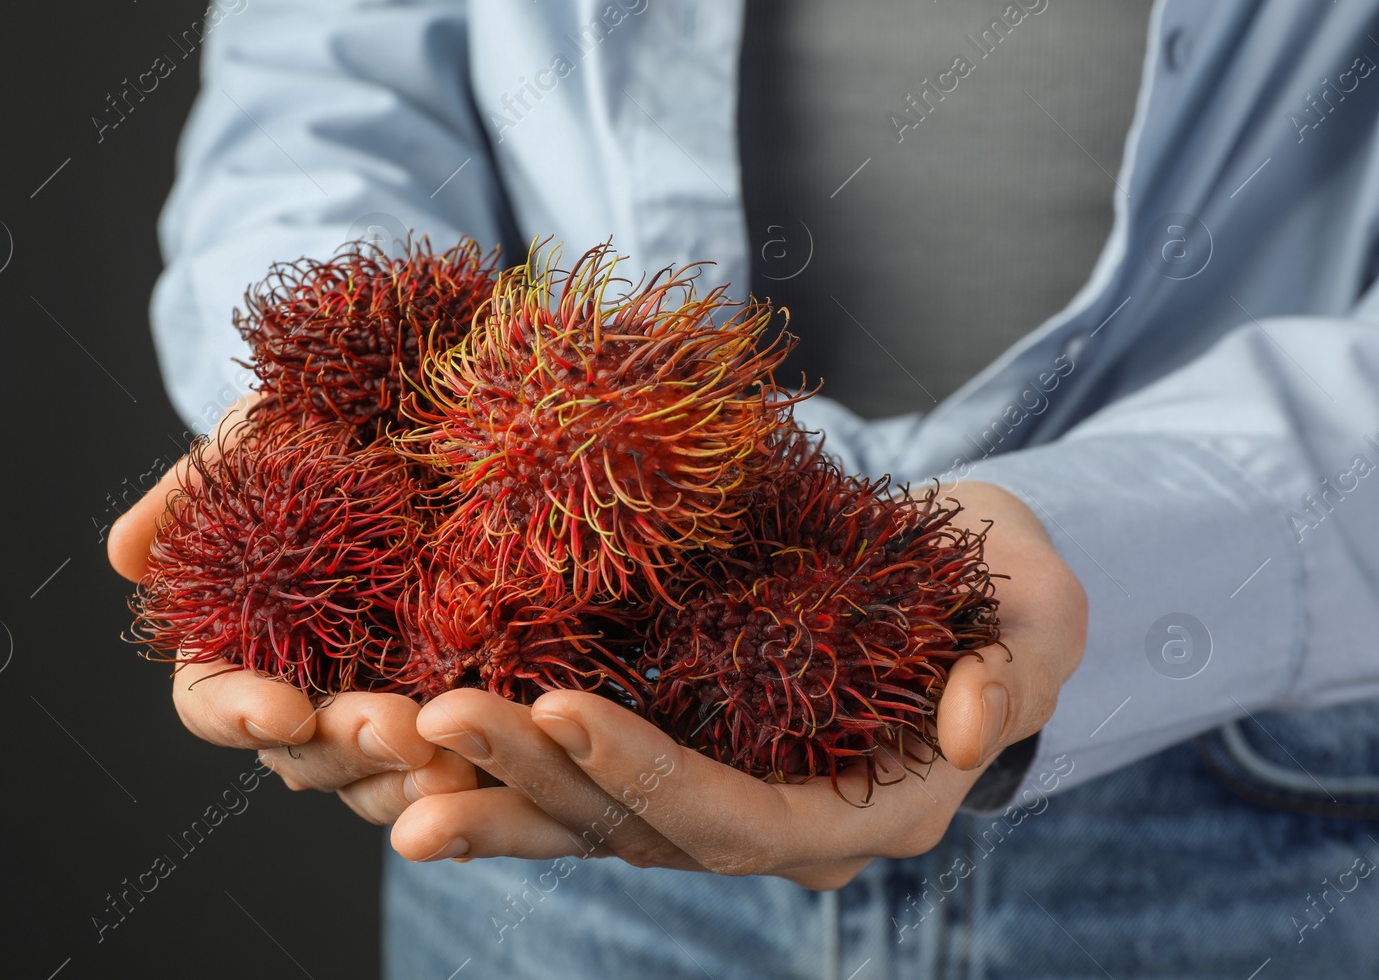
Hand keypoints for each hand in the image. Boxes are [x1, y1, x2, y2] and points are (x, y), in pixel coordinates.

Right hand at [106, 394, 477, 823]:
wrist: (433, 401)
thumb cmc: (325, 416)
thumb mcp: (258, 434)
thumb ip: (193, 492)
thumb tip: (122, 555)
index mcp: (240, 637)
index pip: (212, 702)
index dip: (240, 713)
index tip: (284, 710)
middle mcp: (305, 685)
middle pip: (303, 755)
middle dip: (347, 748)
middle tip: (400, 729)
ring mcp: (383, 697)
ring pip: (378, 775)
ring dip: (409, 776)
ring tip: (456, 764)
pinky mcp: (457, 691)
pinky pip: (453, 758)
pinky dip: (469, 768)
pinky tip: (496, 763)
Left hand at [389, 480, 1086, 887]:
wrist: (960, 589)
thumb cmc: (1002, 593)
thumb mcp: (1035, 612)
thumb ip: (1015, 665)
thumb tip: (977, 724)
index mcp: (864, 810)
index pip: (740, 814)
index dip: (648, 772)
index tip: (558, 704)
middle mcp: (777, 829)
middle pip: (636, 826)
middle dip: (530, 777)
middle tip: (428, 717)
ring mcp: (717, 800)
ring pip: (584, 818)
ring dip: (483, 786)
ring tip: (383, 744)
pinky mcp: (673, 757)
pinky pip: (571, 789)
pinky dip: (492, 778)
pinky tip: (406, 758)